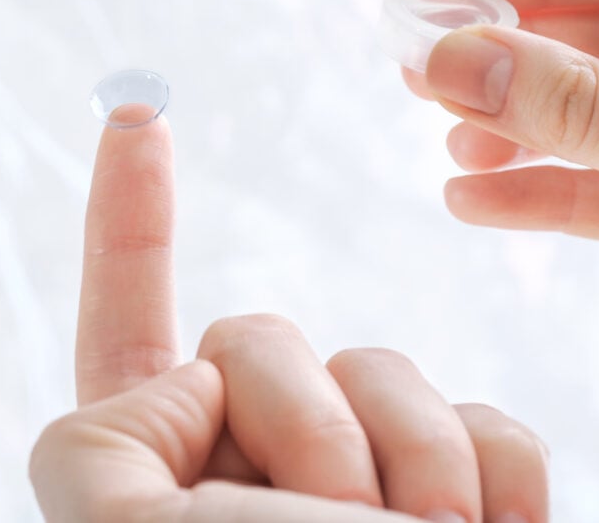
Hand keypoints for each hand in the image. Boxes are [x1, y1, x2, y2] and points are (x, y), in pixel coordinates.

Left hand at [29, 105, 548, 521]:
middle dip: (300, 420)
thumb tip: (197, 388)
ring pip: (384, 367)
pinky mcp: (458, 500)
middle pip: (267, 337)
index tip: (134, 114)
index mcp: (150, 473)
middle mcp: (247, 465)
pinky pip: (490, 423)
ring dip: (402, 456)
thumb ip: (104, 439)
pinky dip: (495, 475)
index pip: (126, 313)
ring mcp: (356, 478)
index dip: (125, 213)